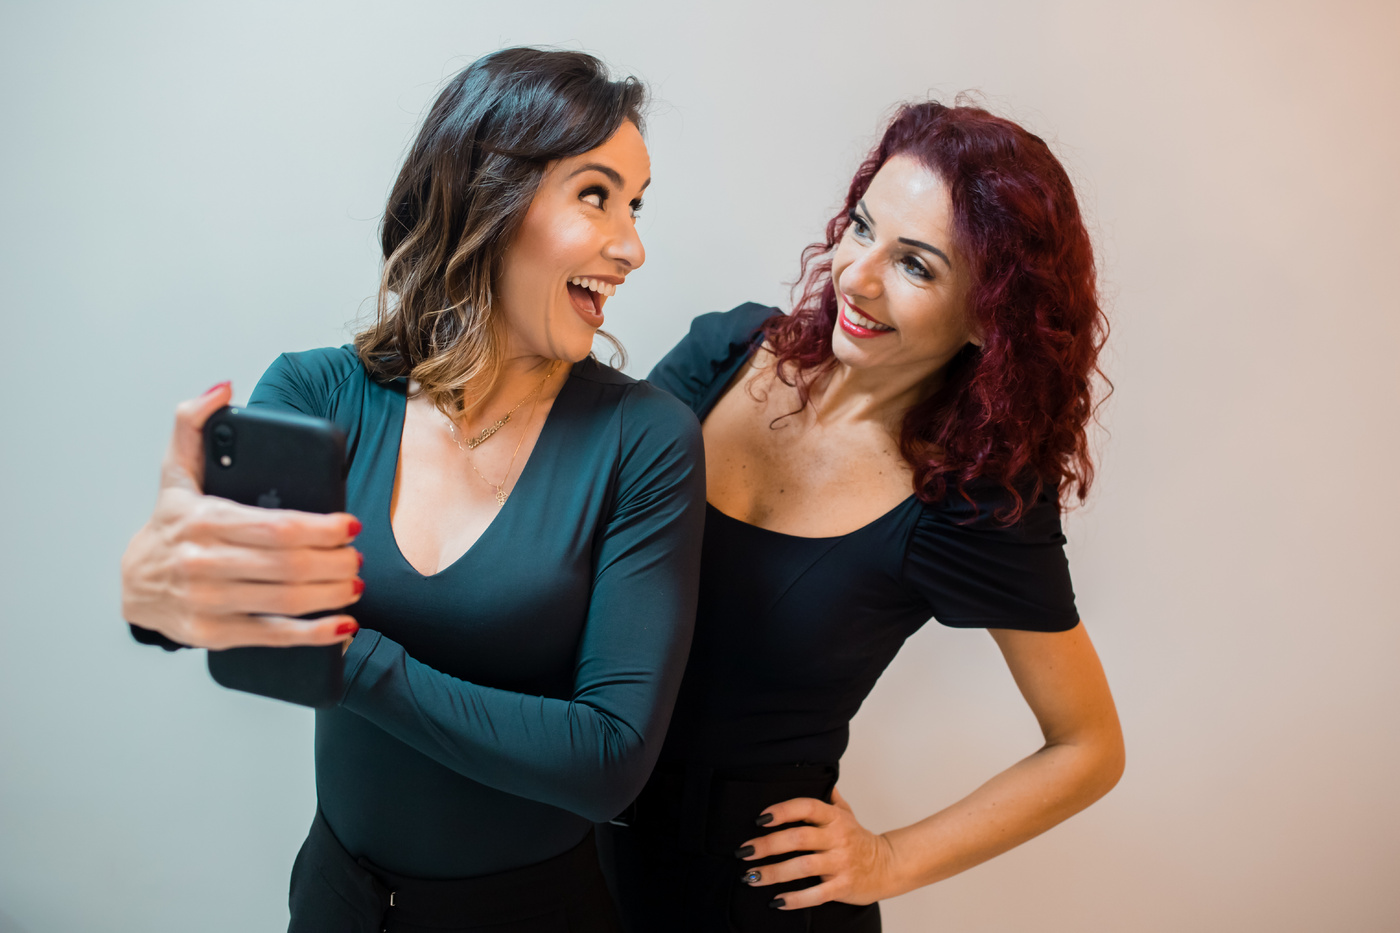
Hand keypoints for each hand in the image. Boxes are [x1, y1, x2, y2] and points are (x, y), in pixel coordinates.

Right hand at [120, 382, 364, 648]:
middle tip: (357, 555)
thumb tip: (222, 388)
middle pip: (289, 565)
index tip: (351, 526)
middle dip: (334, 561)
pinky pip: (275, 636)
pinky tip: (344, 624)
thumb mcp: (175, 473)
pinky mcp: (216, 634)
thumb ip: (192, 424)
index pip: (277, 526)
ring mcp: (209, 603)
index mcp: (203, 520)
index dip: (322, 528)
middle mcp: (204, 563)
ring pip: (287, 601)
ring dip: (333, 593)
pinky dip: (316, 634)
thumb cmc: (171, 526)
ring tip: (355, 581)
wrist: (134, 585)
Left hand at [737, 786, 899, 909]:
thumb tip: (815, 775)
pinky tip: (776, 901)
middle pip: (798, 838)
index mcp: (834, 818)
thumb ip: (828, 797)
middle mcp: (837, 838)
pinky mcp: (843, 886)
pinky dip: (795, 899)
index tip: (760, 819)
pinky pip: (816, 894)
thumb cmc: (860, 839)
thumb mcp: (847, 813)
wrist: (888, 866)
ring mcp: (841, 863)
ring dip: (774, 872)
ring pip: (803, 867)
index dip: (783, 811)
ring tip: (751, 876)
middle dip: (768, 845)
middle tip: (744, 851)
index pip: (807, 807)